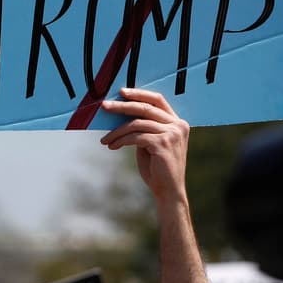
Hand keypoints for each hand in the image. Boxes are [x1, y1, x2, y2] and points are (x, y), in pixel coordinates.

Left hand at [99, 88, 189, 205]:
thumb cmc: (157, 167)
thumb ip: (143, 127)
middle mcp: (177, 125)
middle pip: (145, 108)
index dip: (139, 94)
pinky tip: (112, 146)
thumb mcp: (150, 142)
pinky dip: (120, 140)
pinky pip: (135, 137)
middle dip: (122, 106)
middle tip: (104, 106)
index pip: (158, 100)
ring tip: (105, 140)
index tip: (121, 92)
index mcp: (177, 122)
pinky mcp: (162, 144)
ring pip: (136, 123)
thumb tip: (120, 113)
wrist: (168, 190)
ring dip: (116, 131)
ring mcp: (172, 134)